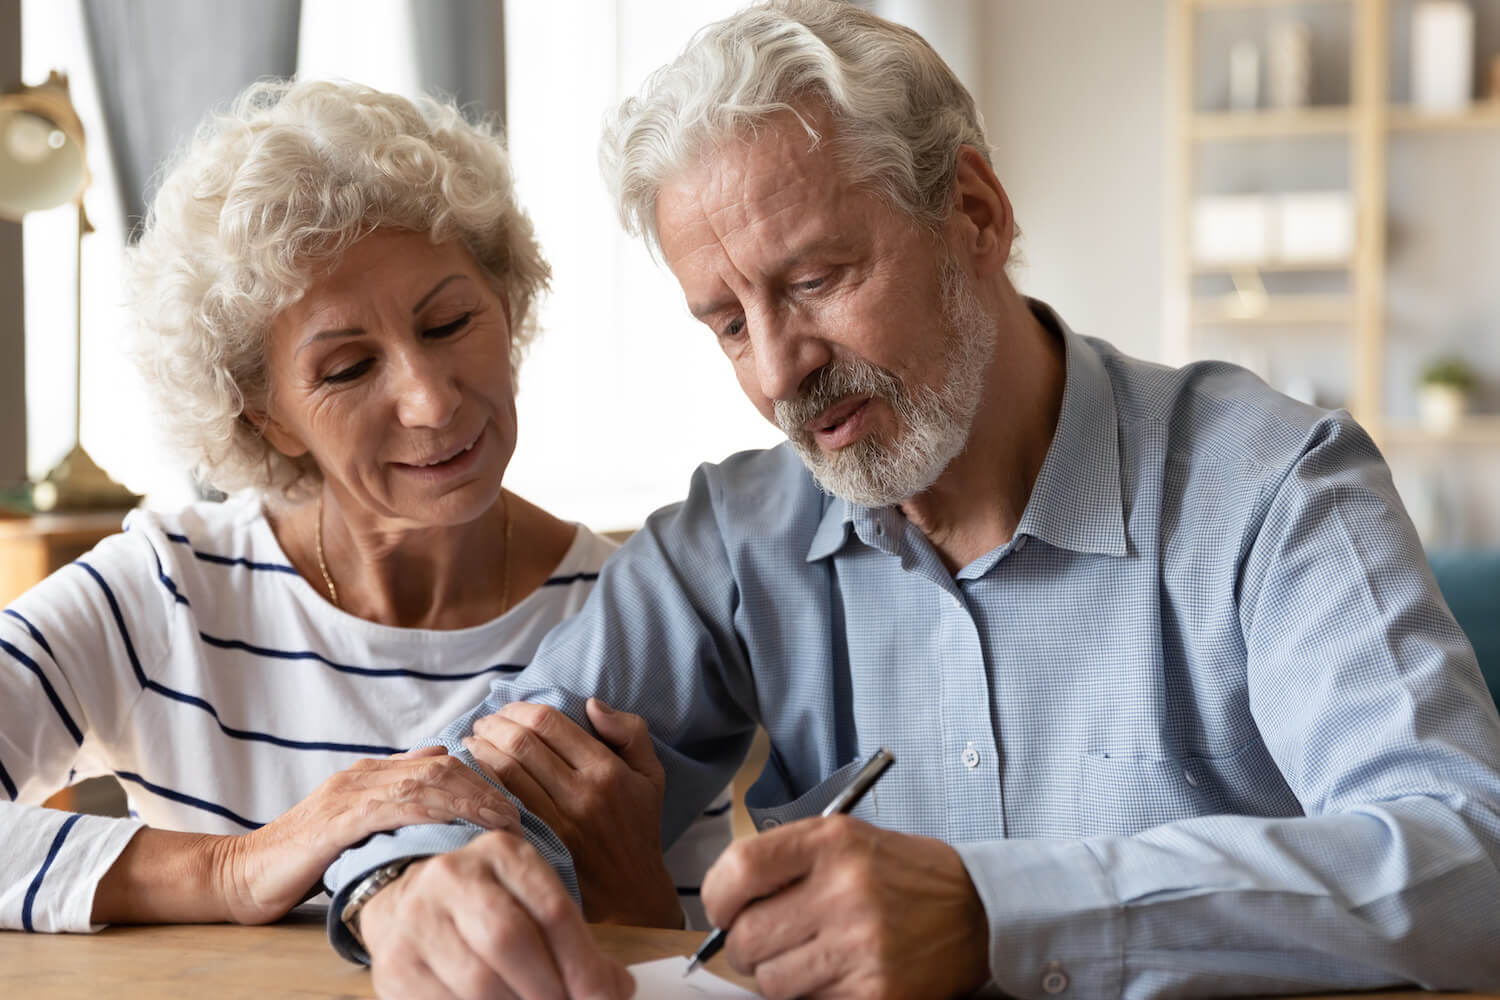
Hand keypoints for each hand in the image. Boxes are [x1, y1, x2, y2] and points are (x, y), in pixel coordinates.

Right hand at [214, 746, 519, 923]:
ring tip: (503, 823)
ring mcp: (349, 794)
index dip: (483, 780)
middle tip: (519, 815)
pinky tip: (459, 826)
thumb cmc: (302, 859)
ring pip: (426, 783)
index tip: (514, 804)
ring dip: (471, 801)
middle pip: (442, 767)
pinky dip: (433, 813)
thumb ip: (393, 804)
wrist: (240, 875)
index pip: (442, 764)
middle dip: (486, 788)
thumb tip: (441, 773)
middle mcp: (364, 775)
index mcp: (371, 774)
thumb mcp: (355, 827)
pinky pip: (394, 807)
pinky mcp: (337, 820)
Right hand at [359, 830, 634, 999]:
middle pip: (510, 939)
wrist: (406, 904)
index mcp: (503, 853)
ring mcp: (418, 917)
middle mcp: (454, 874)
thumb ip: (576, 944)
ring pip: (478, 980)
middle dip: (548, 989)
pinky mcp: (394, 963)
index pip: (553, 910)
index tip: (602, 996)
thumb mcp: (533, 905)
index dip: (583, 964)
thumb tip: (617, 989)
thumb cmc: (485, 908)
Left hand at [464, 698, 681, 926]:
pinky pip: (501, 804)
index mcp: (607, 770)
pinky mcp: (539, 844)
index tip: (508, 710)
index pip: (550, 723)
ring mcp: (558, 822)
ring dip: (481, 750)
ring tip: (472, 743)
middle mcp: (582, 794)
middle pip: (522, 743)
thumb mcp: (651, 775)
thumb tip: (591, 705)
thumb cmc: (638, 828)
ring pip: (506, 772)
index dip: (520, 709)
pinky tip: (473, 775)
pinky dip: (482, 783)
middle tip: (483, 723)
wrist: (631, 894)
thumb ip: (630, 731)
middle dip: (494, 725)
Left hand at [702, 815, 990, 999]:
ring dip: (779, 977)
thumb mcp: (847, 840)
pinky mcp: (879, 992)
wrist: (978, 910)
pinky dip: (814, 996)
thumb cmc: (902, 875)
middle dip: (745, 947)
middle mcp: (846, 890)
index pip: (739, 870)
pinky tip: (838, 975)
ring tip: (809, 958)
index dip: (717, 898)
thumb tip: (724, 906)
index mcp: (833, 843)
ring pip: (773, 982)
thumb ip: (785, 862)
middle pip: (747, 938)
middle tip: (765, 943)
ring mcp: (863, 946)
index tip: (723, 910)